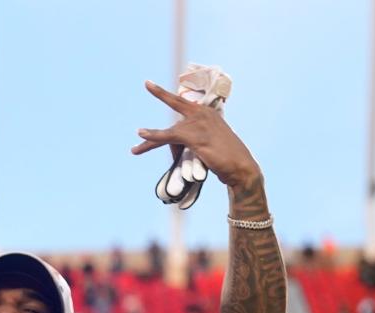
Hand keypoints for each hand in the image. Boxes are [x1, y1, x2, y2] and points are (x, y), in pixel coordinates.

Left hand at [131, 81, 261, 190]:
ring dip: (150, 143)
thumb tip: (176, 145)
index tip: (156, 85)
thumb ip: (193, 138)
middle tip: (146, 83)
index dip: (169, 95)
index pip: (184, 103)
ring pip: (168, 131)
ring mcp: (199, 124)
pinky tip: (141, 135)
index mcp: (207, 112)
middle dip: (160, 93)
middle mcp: (203, 114)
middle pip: (176, 105)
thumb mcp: (208, 142)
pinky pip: (168, 136)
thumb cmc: (225, 158)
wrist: (240, 168)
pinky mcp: (194, 137)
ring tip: (134, 150)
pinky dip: (154, 136)